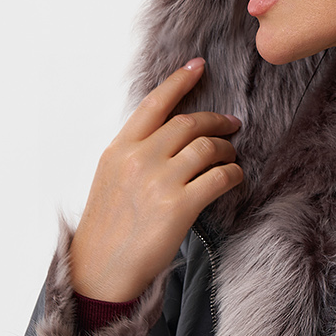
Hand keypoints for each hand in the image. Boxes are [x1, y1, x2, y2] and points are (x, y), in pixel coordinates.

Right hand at [69, 59, 242, 301]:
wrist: (101, 268)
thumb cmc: (108, 227)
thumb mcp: (110, 179)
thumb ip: (135, 153)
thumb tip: (169, 136)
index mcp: (119, 149)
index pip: (154, 104)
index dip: (179, 81)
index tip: (199, 66)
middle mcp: (139, 158)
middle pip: (188, 124)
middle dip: (215, 120)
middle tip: (232, 123)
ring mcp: (159, 181)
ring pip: (207, 147)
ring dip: (225, 148)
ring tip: (230, 156)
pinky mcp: (179, 206)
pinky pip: (219, 177)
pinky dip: (233, 174)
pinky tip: (235, 177)